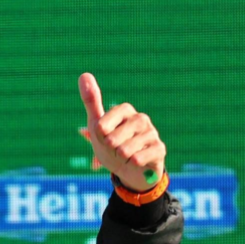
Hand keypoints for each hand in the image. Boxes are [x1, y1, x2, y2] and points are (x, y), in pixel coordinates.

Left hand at [77, 73, 165, 191]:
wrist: (127, 169)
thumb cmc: (111, 144)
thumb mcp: (97, 124)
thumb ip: (91, 101)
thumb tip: (84, 74)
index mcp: (125, 110)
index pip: (101, 125)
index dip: (98, 137)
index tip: (103, 137)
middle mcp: (141, 119)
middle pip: (112, 139)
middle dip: (108, 150)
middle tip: (115, 149)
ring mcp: (152, 133)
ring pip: (126, 149)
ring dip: (120, 157)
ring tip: (124, 156)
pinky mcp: (160, 149)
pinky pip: (139, 158)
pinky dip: (132, 163)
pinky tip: (135, 161)